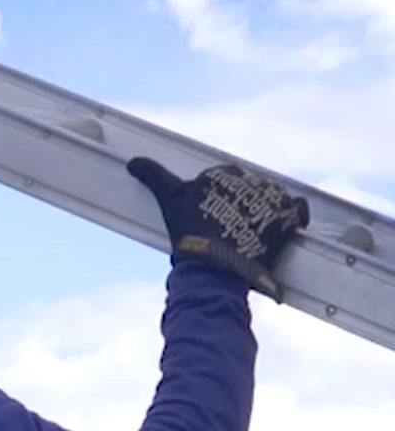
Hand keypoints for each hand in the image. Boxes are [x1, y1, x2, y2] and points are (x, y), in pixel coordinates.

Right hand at [127, 157, 309, 301]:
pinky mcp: (286, 218)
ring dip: (267, 208)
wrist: (214, 268)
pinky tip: (283, 226)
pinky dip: (293, 215)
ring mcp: (270, 199)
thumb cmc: (190, 234)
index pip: (224, 178)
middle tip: (231, 225)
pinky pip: (297, 209)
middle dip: (243, 201)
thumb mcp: (169, 201)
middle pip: (249, 186)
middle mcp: (248, 181)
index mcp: (221, 174)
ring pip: (272, 195)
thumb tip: (133, 162)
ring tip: (252, 229)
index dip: (219, 196)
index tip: (214, 213)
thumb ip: (154, 177)